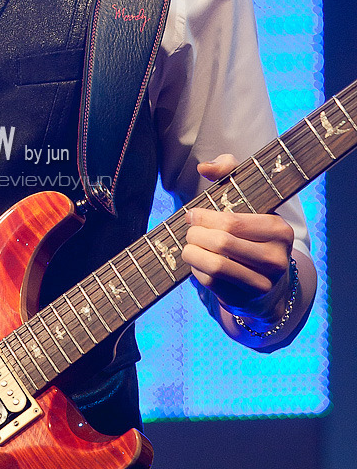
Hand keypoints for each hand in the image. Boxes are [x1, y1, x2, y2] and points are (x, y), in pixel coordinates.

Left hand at [182, 153, 294, 325]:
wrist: (269, 283)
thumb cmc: (252, 232)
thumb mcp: (249, 199)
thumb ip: (229, 172)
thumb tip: (204, 167)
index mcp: (280, 230)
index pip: (232, 222)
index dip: (204, 217)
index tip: (192, 214)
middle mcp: (276, 259)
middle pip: (221, 243)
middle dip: (196, 234)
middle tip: (189, 230)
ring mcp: (262, 284)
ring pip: (214, 265)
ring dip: (192, 252)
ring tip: (189, 244)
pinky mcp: (245, 301)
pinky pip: (211, 283)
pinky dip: (197, 269)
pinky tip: (197, 261)